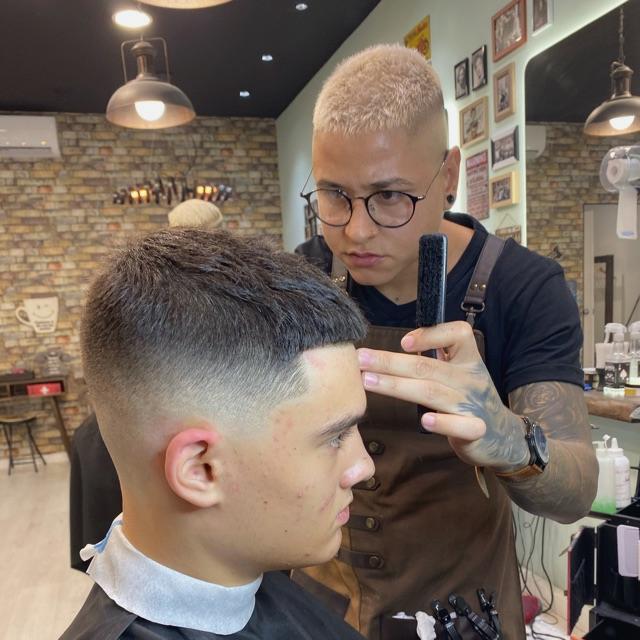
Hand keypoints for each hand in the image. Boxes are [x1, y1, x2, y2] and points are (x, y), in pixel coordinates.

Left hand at [357, 321, 528, 470]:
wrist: (502, 435)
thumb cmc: (468, 398)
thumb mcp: (459, 371)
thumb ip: (434, 358)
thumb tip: (398, 345)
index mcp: (468, 359)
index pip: (457, 335)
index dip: (431, 335)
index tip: (403, 342)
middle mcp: (470, 378)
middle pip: (427, 366)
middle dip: (390, 362)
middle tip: (360, 359)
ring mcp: (473, 405)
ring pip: (432, 392)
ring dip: (398, 386)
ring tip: (369, 382)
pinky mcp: (475, 430)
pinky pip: (460, 425)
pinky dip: (443, 423)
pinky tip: (425, 421)